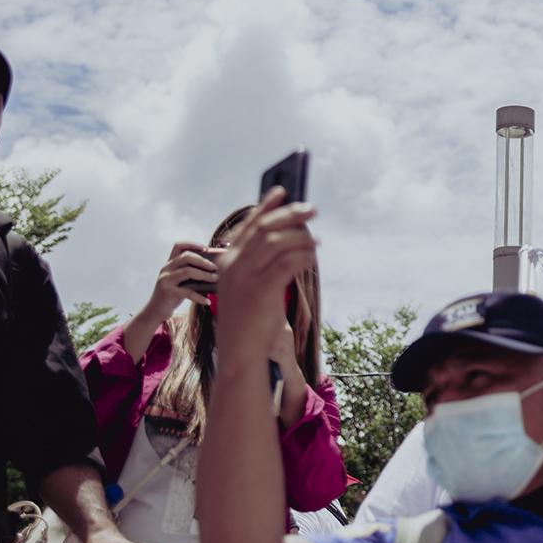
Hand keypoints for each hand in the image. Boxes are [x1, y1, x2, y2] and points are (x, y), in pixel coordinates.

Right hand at [145, 242, 218, 319]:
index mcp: (169, 264)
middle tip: (216, 268)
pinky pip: (188, 292)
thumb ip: (191, 275)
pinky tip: (207, 301)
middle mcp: (166, 269)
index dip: (192, 244)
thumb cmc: (172, 296)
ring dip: (205, 275)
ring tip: (216, 279)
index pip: (178, 246)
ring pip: (188, 271)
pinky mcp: (167, 292)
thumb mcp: (180, 282)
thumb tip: (214, 271)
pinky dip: (199, 297)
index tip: (206, 248)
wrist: (155, 312)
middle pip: (186, 257)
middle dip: (203, 261)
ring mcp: (165, 280)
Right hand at [212, 190, 317, 360]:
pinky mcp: (261, 290)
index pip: (249, 225)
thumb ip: (261, 262)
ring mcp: (245, 277)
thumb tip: (290, 236)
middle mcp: (233, 265)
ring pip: (277, 242)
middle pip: (265, 228)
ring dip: (301, 236)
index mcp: (226, 261)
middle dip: (290, 214)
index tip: (283, 190)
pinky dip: (303, 255)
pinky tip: (313, 256)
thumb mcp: (249, 286)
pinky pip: (287, 263)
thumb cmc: (248, 319)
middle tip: (311, 208)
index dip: (266, 206)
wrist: (239, 352)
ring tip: (317, 240)